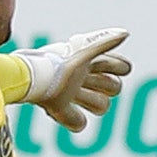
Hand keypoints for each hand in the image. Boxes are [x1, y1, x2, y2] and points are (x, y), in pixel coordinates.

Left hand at [12, 29, 131, 132]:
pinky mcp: (59, 109)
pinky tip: (60, 108)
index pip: (120, 66)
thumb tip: (126, 33)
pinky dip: (74, 120)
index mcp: (89, 61)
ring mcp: (72, 94)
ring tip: (76, 95)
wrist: (31, 76)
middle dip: (107, 85)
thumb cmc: (56, 61)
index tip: (106, 67)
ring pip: (101, 106)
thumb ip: (104, 42)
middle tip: (88, 80)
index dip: (119, 67)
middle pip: (114, 87)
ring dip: (93, 102)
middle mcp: (83, 77)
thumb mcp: (82, 51)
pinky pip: (78, 123)